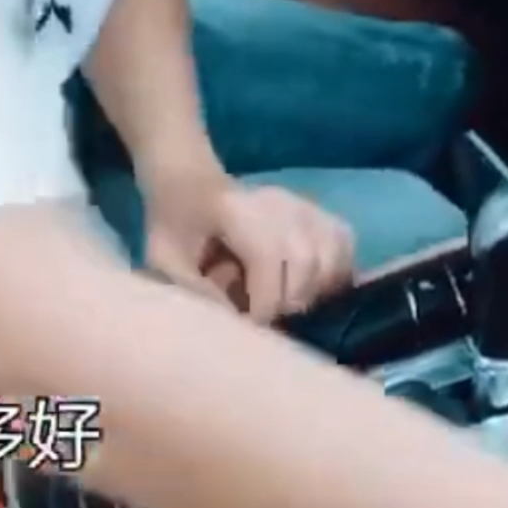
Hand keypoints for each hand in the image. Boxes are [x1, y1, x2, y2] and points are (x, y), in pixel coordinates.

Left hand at [144, 172, 355, 322]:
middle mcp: (278, 203)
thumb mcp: (162, 257)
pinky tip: (315, 290)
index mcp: (237, 209)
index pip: (268, 257)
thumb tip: (232, 323)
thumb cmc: (173, 224)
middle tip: (266, 317)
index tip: (250, 325)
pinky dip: (337, 273)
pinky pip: (344, 244)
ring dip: (314, 292)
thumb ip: (192, 289)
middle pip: (305, 261)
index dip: (264, 302)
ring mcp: (302, 204)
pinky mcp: (318, 212)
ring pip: (330, 256)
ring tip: (286, 305)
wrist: (189, 182)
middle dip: (287, 302)